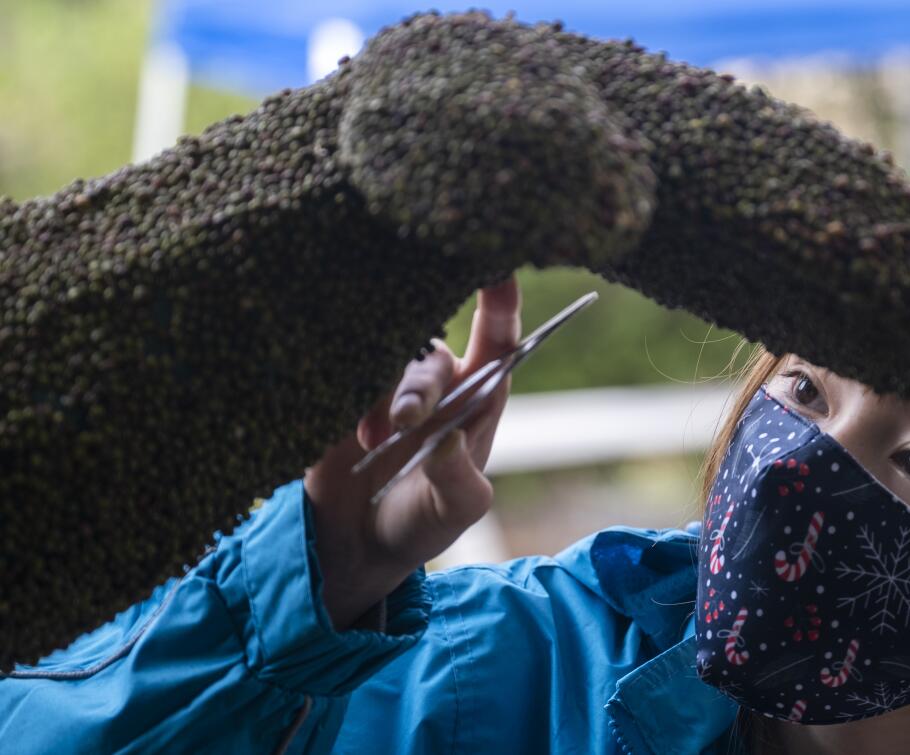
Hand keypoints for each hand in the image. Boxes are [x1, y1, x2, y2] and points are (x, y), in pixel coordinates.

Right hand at [304, 275, 520, 629]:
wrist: (353, 546)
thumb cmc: (420, 522)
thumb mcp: (454, 511)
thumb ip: (458, 478)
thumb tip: (448, 438)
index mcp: (476, 395)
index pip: (498, 336)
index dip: (500, 300)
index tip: (498, 270)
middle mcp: (435, 380)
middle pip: (430, 354)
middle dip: (419, 386)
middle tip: (406, 422)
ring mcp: (384, 383)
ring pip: (382, 361)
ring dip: (380, 399)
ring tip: (372, 442)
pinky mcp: (340, 392)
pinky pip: (340, 368)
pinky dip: (343, 391)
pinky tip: (341, 427)